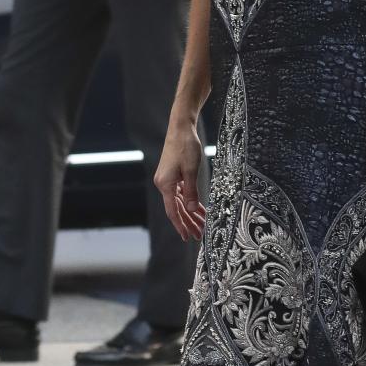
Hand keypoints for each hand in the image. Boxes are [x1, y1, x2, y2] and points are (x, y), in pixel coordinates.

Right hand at [155, 116, 204, 240]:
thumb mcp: (191, 171)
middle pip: (176, 209)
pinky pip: (181, 194)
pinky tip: (199, 210)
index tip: (187, 237)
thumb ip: (191, 192)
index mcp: (165, 184)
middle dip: (188, 223)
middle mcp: (163, 184)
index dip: (180, 225)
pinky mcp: (173, 176)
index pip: (172, 211)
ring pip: (179, 203)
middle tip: (198, 236)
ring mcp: (168, 180)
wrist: (181, 128)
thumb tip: (190, 210)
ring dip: (190, 214)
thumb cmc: (186, 146)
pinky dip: (190, 202)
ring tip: (201, 226)